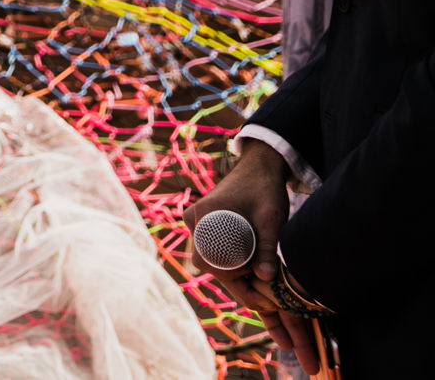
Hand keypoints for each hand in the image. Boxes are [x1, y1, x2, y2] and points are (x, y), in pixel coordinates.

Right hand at [184, 140, 320, 373]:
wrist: (261, 166)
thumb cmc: (265, 188)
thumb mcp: (270, 218)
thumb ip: (267, 247)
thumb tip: (266, 278)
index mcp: (203, 216)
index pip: (209, 261)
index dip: (234, 282)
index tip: (260, 297)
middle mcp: (195, 222)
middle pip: (211, 264)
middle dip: (237, 284)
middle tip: (267, 301)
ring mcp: (200, 224)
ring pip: (215, 262)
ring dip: (237, 277)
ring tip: (266, 294)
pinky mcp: (209, 227)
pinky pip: (218, 253)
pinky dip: (235, 267)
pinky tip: (255, 278)